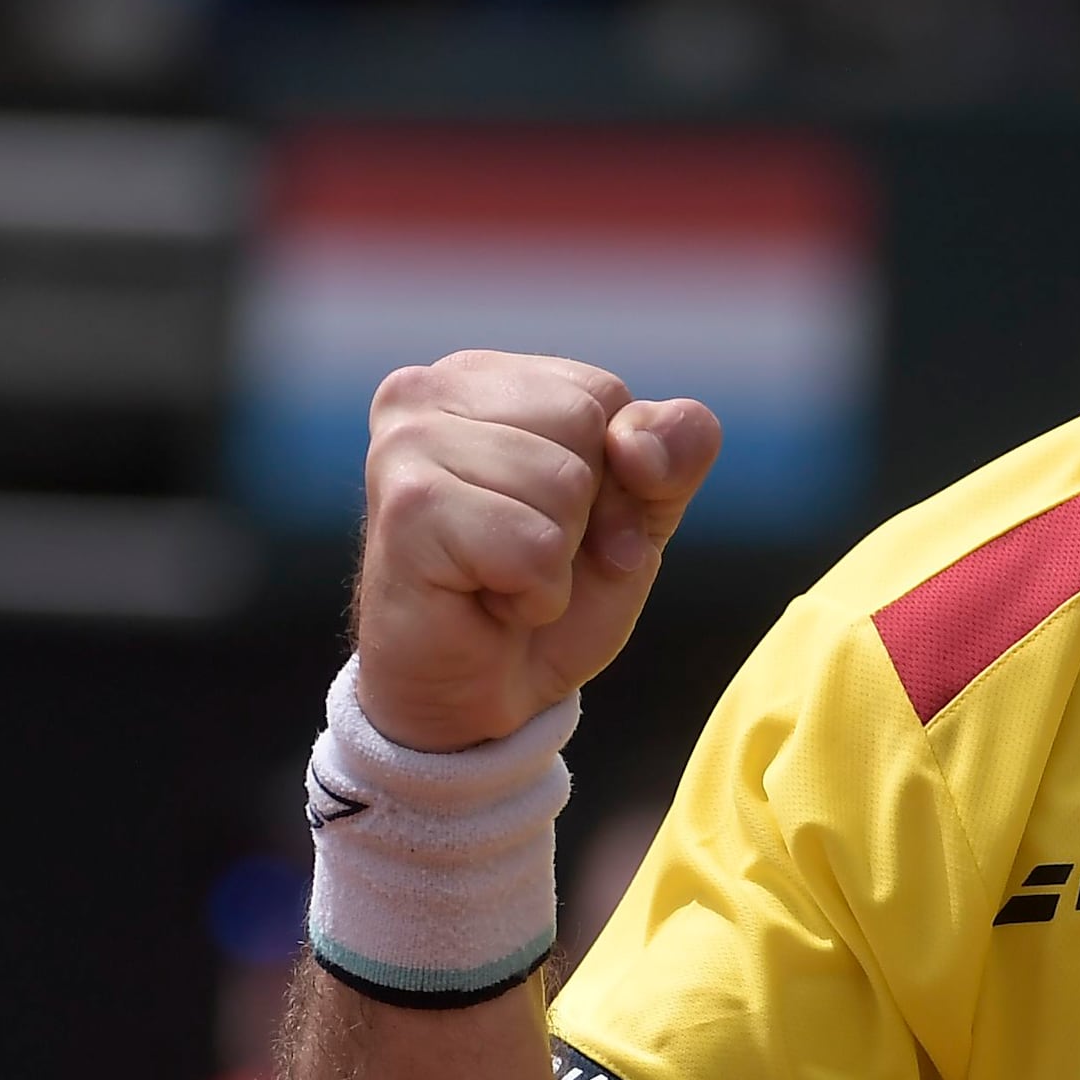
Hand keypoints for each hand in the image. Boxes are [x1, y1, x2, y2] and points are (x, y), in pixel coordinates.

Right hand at [349, 352, 718, 754]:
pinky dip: (533, 593)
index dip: (617, 475)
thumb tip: (639, 443)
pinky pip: (533, 545)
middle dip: (586, 513)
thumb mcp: (635, 515)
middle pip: (583, 423)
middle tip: (530, 561)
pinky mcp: (407, 509)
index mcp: (478, 377)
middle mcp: (427, 392)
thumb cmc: (541, 598)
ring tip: (499, 579)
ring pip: (562, 483)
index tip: (571, 530)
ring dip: (555, 560)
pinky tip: (484, 601)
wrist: (473, 702)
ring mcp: (408, 445)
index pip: (603, 394)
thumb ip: (671, 455)